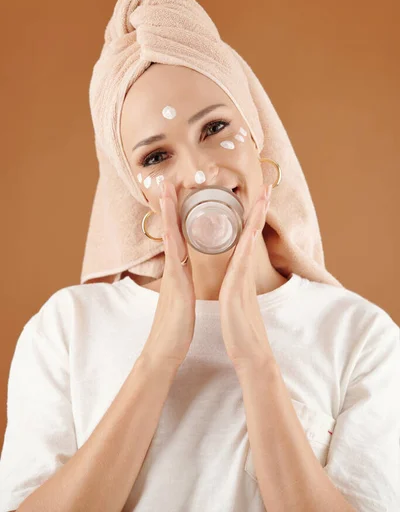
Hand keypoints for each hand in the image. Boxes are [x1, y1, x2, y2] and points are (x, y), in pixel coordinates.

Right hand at [140, 180, 195, 369]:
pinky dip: (171, 241)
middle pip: (170, 230)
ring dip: (167, 214)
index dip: (176, 216)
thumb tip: (182, 277)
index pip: (177, 237)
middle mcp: (173, 269)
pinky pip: (174, 258)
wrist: (164, 351)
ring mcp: (172, 276)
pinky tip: (169, 228)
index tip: (175, 196)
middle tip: (166, 182)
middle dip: (168, 206)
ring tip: (165, 192)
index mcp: (178, 272)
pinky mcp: (175, 287)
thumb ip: (181, 285)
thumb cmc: (175, 327)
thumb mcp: (181, 300)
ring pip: (170, 238)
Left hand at [218, 183, 274, 372]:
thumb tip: (235, 280)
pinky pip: (241, 263)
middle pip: (252, 235)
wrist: (250, 355)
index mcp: (239, 275)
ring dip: (256, 219)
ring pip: (248, 243)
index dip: (250, 219)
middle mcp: (243, 273)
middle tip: (267, 188)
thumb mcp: (235, 302)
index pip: (244, 240)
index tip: (255, 199)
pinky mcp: (237, 292)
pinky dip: (245, 245)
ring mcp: (242, 281)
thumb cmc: (240, 330)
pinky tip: (249, 232)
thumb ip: (236, 288)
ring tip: (263, 199)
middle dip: (259, 211)